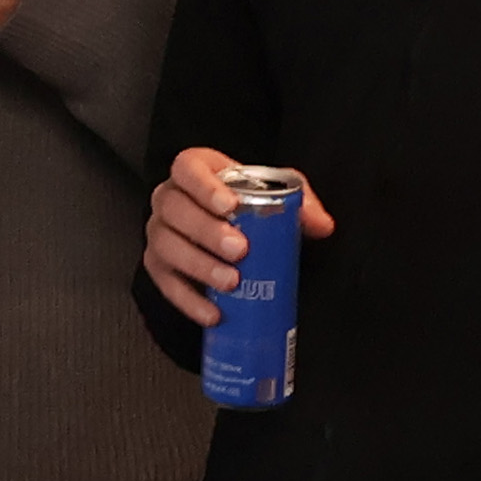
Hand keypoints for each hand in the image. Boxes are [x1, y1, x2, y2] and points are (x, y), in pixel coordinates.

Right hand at [139, 145, 323, 329]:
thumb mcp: (278, 195)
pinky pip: (165, 282)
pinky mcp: (158, 265)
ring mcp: (161, 232)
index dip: (204, 186)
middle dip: (206, 230)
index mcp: (195, 172)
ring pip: (165, 245)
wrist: (232, 230)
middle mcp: (169, 199)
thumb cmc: (248, 207)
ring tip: (231, 281)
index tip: (230, 205)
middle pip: (173, 208)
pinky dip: (188, 300)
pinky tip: (213, 312)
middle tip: (239, 249)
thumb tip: (321, 225)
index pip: (188, 168)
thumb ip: (301, 204)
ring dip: (198, 265)